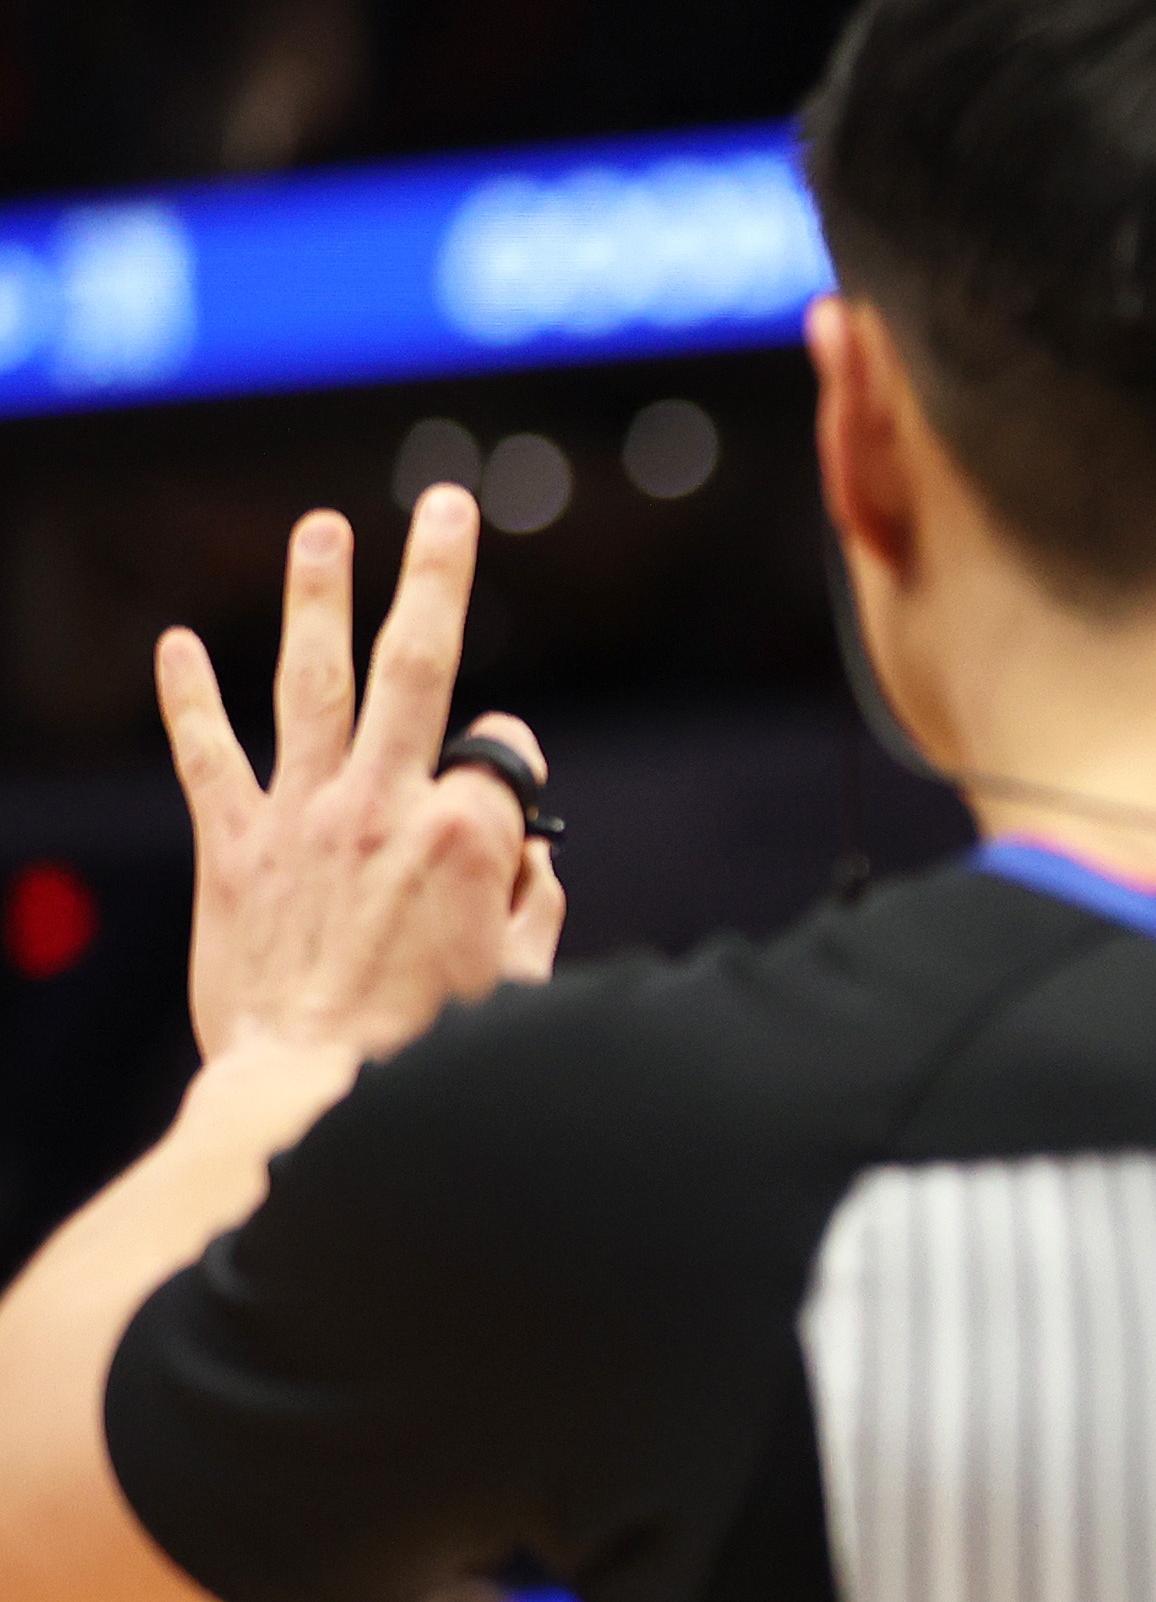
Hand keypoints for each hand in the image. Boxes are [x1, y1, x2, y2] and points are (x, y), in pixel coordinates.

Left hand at [157, 488, 565, 1065]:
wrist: (312, 1097)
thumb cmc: (430, 1052)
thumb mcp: (519, 982)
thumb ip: (530, 906)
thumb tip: (527, 863)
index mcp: (468, 837)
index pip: (504, 756)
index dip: (515, 772)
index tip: (508, 814)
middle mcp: (385, 806)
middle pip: (417, 665)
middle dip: (435, 575)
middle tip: (445, 503)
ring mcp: (304, 821)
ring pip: (312, 683)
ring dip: (317, 598)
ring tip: (320, 529)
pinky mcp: (235, 851)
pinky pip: (208, 758)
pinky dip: (191, 699)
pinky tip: (179, 644)